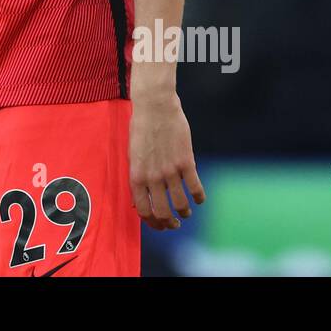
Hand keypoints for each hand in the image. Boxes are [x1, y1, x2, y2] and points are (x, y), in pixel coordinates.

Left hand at [128, 89, 204, 230]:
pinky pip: (195, 188)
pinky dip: (199, 198)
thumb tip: (139, 200)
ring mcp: (170, 170)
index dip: (152, 222)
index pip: (143, 210)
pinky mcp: (186, 162)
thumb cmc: (141, 128)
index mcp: (136, 175)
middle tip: (174, 223)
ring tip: (186, 212)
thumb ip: (137, 177)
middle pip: (162, 212)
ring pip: (180, 204)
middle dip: (169, 223)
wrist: (155, 106)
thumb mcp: (132, 154)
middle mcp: (153, 177)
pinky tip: (199, 198)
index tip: (158, 224)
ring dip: (185, 212)